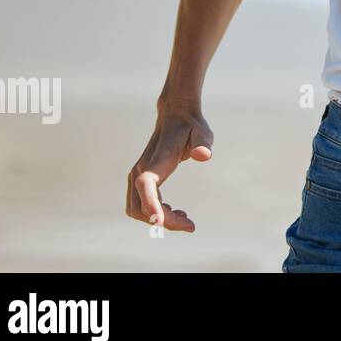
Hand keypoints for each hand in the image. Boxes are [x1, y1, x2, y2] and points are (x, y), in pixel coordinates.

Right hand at [125, 98, 213, 232]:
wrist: (175, 115)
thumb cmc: (192, 126)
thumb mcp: (203, 132)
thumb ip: (203, 143)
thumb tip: (203, 156)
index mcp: (157, 160)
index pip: (145, 184)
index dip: (150, 204)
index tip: (159, 222)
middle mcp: (141, 169)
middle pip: (141, 206)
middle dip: (162, 220)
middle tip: (190, 225)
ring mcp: (137, 175)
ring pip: (137, 209)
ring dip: (158, 218)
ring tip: (185, 219)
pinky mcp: (140, 179)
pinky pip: (140, 204)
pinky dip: (155, 212)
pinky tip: (176, 211)